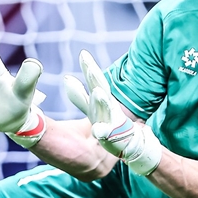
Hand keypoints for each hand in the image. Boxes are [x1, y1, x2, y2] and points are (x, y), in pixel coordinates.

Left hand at [64, 50, 160, 175]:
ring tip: (97, 92)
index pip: (95, 80)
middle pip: (101, 88)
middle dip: (95, 76)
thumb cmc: (109, 123)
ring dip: (102, 100)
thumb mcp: (92, 108)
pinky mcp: (114, 136)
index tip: (83, 53)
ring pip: (106, 109)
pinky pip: (107, 134)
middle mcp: (108, 106)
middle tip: (88, 62)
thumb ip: (79, 95)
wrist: (130, 144)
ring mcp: (111, 120)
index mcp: (102, 99)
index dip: (89, 67)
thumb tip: (67, 78)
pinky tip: (98, 131)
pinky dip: (103, 132)